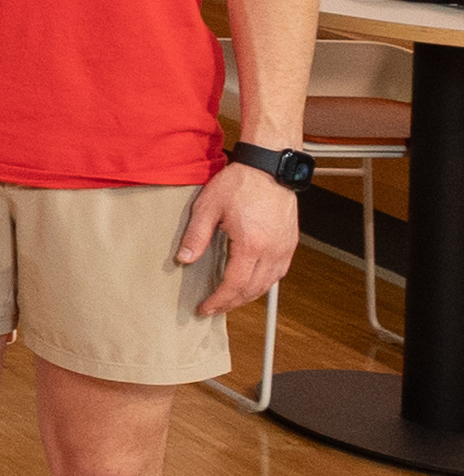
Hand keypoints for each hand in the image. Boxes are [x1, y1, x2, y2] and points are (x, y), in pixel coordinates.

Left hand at [180, 159, 301, 315]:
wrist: (269, 166)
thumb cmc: (241, 182)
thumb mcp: (208, 207)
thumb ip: (196, 236)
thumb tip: (183, 259)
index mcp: (251, 244)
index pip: (234, 284)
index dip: (219, 300)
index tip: (205, 308)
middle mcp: (272, 250)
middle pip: (253, 289)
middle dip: (232, 303)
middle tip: (214, 308)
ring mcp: (285, 247)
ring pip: (268, 284)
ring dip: (248, 296)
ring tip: (229, 300)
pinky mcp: (290, 242)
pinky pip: (279, 272)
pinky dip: (264, 283)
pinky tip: (251, 283)